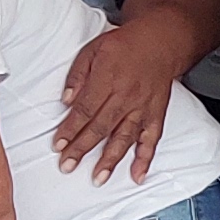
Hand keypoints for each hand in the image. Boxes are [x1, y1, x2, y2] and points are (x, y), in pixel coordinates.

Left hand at [54, 19, 191, 184]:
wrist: (161, 41)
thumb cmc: (124, 45)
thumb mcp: (93, 49)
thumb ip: (77, 75)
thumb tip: (65, 100)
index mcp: (108, 79)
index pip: (85, 109)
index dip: (70, 129)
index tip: (58, 145)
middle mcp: (126, 96)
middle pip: (101, 127)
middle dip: (82, 148)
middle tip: (67, 166)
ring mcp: (143, 107)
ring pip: (125, 137)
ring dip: (110, 160)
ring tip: (98, 178)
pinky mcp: (156, 114)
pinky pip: (152, 139)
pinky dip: (145, 158)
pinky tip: (137, 175)